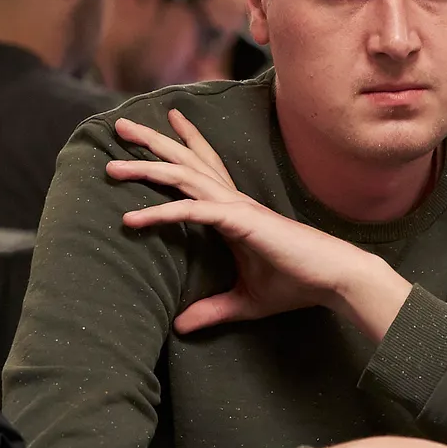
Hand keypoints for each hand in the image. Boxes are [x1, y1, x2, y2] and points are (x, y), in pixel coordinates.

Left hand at [107, 111, 410, 337]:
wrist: (334, 280)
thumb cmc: (297, 283)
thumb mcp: (245, 302)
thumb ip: (211, 310)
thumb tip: (179, 326)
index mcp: (235, 211)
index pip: (205, 167)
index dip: (187, 142)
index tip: (168, 120)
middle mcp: (233, 201)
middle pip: (186, 162)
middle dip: (153, 142)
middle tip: (120, 125)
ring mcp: (237, 208)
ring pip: (184, 177)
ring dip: (147, 167)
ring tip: (112, 167)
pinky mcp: (241, 222)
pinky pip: (193, 212)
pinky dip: (162, 213)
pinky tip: (133, 218)